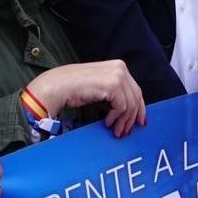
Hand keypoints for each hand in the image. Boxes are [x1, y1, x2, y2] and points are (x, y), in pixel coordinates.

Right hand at [27, 60, 146, 137]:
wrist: (58, 86)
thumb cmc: (73, 87)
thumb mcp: (99, 86)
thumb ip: (114, 93)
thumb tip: (127, 111)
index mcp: (118, 66)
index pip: (135, 89)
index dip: (139, 107)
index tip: (140, 121)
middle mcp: (120, 68)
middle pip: (136, 97)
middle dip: (133, 117)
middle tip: (126, 131)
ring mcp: (117, 75)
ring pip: (131, 104)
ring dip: (123, 121)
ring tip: (116, 131)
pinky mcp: (113, 85)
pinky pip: (122, 107)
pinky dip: (116, 118)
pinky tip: (107, 122)